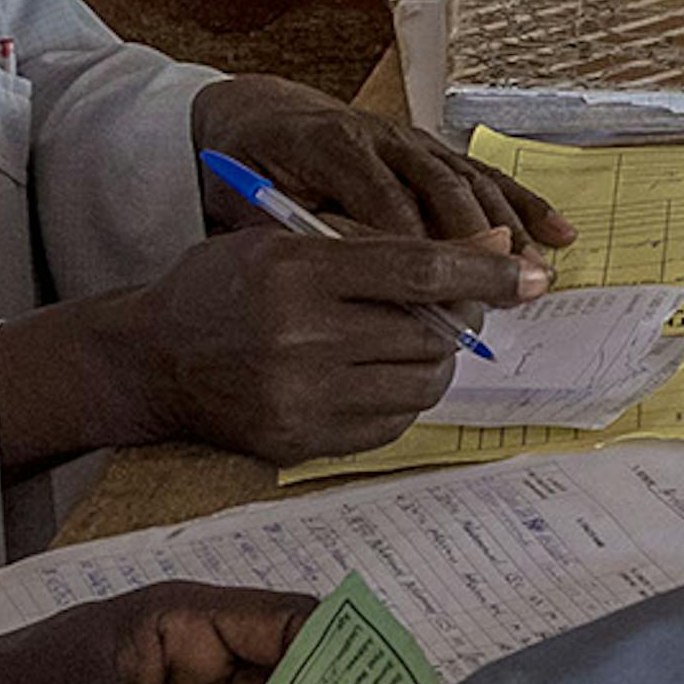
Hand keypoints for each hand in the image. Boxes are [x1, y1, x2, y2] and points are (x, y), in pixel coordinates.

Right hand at [19, 227, 533, 464]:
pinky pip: (390, 425)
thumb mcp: (285, 240)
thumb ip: (377, 243)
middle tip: (450, 312)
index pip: (417, 271)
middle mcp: (300, 338)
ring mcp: (301, 399)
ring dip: (431, 362)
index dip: (484, 274)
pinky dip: (398, 399)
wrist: (150, 361)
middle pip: (427, 335)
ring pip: (419, 385)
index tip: (533, 276)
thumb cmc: (223, 287)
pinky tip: (371, 377)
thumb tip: (486, 252)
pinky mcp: (302, 443)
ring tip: (406, 344)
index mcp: (297, 273)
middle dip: (455, 323)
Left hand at [194, 71, 563, 260]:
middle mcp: (381, 136)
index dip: (416, 247)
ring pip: (469, 182)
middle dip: (476, 243)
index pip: (383, 200)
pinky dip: (524, 203)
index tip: (441, 297)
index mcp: (331, 145)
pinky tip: (557, 233)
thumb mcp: (251, 205)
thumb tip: (355, 275)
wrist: (258, 118)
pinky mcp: (434, 150)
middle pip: (440, 189)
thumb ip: (300, 235)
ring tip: (537, 273)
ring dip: (509, 229)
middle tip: (504, 291)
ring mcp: (413, 141)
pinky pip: (484, 176)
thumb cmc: (250, 172)